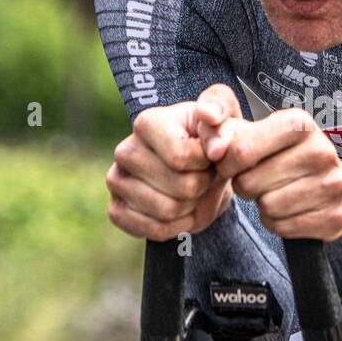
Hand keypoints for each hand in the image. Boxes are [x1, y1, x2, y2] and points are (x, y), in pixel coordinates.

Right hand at [106, 93, 234, 239]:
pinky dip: (178, 227)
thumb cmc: (213, 142)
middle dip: (203, 186)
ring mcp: (116, 181)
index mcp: (147, 122)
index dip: (207, 164)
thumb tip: (211, 117)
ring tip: (194, 191)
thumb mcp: (225, 119)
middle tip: (204, 176)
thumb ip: (221, 110)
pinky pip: (154, 230)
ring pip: (168, 211)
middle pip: (180, 187)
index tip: (210, 157)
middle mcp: (125, 150)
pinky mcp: (116, 210)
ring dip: (193, 207)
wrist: (202, 173)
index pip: (179, 157)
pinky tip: (182, 210)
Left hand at [195, 100, 341, 240]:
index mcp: (299, 123)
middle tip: (260, 179)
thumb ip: (218, 127)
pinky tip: (289, 210)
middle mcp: (323, 150)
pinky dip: (278, 224)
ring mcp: (335, 184)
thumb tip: (214, 149)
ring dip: (263, 206)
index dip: (226, 164)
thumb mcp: (246, 132)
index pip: (241, 150)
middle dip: (246, 185)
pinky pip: (285, 228)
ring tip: (276, 192)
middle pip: (250, 183)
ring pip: (268, 207)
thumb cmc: (274, 154)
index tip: (230, 165)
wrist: (320, 184)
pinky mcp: (337, 216)